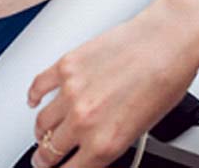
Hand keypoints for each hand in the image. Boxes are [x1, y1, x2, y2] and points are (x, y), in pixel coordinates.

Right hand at [27, 0, 198, 167]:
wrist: (165, 42)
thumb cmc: (165, 80)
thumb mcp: (142, 128)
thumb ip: (111, 142)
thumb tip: (95, 147)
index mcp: (106, 143)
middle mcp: (84, 120)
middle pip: (50, 150)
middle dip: (46, 158)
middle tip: (46, 158)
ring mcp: (71, 91)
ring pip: (41, 123)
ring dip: (41, 132)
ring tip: (43, 133)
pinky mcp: (66, 65)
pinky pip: (38, 86)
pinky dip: (33, 96)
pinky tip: (35, 101)